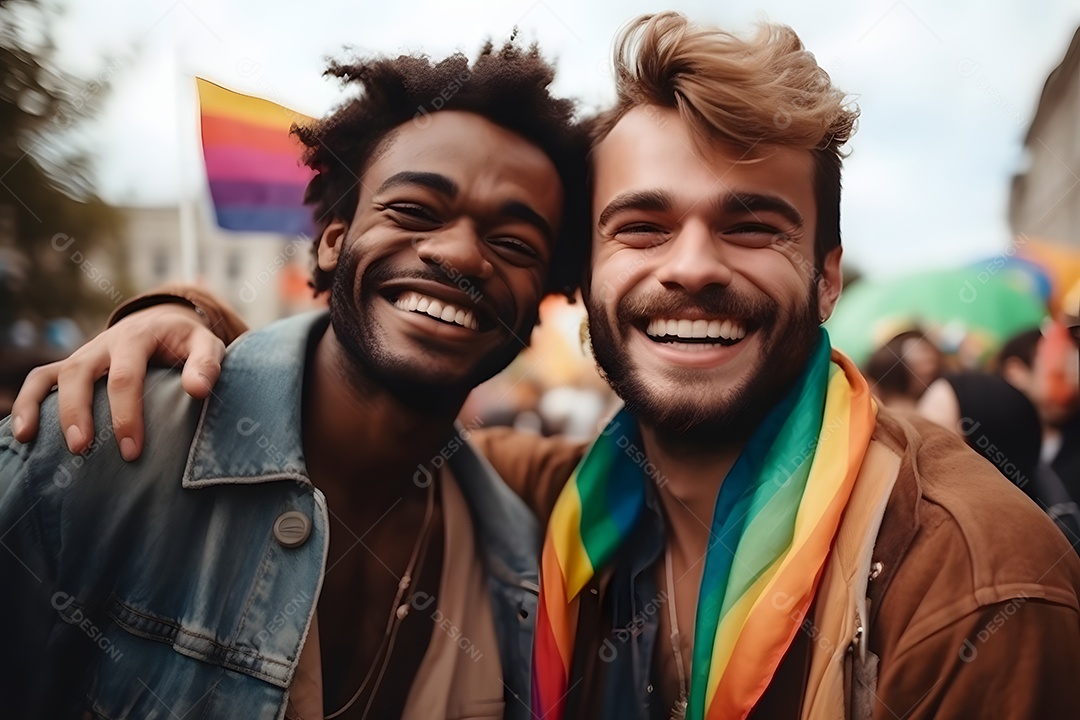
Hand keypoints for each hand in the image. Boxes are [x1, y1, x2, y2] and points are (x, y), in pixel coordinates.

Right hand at [11, 304, 225, 460]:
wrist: (163, 323)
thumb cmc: (186, 343)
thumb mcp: (206, 345)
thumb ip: (206, 364)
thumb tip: (197, 391)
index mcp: (138, 337)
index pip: (126, 376)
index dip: (126, 414)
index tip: (132, 451)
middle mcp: (105, 343)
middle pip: (81, 373)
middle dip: (79, 412)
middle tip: (83, 449)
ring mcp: (85, 354)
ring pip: (55, 375)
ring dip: (43, 408)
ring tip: (37, 441)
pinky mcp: (73, 365)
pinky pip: (40, 379)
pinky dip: (27, 402)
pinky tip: (23, 434)